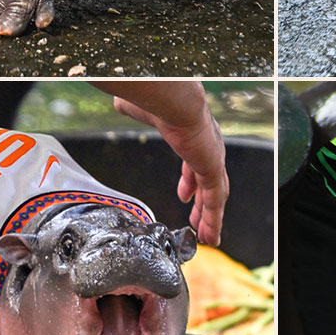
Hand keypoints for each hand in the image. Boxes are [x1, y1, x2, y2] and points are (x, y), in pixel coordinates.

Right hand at [93, 83, 228, 245]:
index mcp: (194, 137)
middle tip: (196, 220)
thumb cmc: (159, 98)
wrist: (173, 99)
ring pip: (215, 197)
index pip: (195, 165)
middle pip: (209, 184)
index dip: (190, 182)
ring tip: (206, 236)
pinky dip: (214, 220)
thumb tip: (120, 103)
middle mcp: (208, 149)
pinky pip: (215, 202)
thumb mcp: (142, 108)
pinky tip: (210, 235)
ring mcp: (212, 159)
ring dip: (210, 217)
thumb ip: (133, 109)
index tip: (185, 195)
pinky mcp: (213, 169)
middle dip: (203, 204)